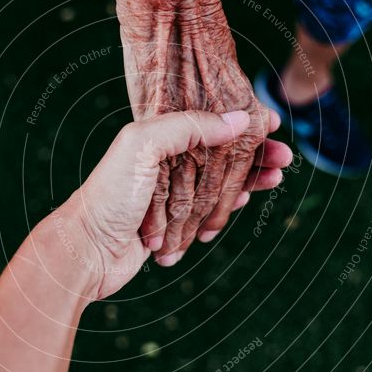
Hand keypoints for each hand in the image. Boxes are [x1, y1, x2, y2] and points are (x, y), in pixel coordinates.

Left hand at [115, 0, 268, 264]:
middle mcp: (164, 161)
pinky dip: (228, 203)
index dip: (242, 121)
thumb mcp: (142, 146)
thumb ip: (188, 127)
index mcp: (156, 134)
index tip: (272, 123)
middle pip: (220, 152)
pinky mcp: (171, 222)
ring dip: (248, 178)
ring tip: (276, 177)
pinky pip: (207, 209)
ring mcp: (168, 193)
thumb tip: (238, 119)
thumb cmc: (109, 195)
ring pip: (218, 180)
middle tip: (285, 156)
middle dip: (254, 153)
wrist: (85, 251)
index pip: (209, 122)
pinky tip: (246, 200)